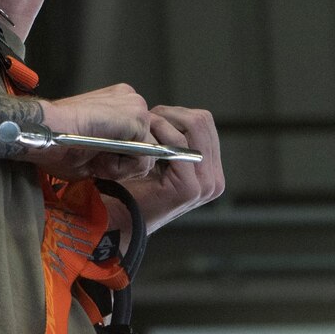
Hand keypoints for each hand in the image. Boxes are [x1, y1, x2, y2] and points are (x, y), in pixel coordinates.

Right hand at [28, 84, 155, 181]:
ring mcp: (136, 106)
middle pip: (147, 146)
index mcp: (119, 104)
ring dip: (122, 166)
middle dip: (124, 162)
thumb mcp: (95, 149)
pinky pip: (144, 156)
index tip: (94, 158)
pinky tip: (100, 157)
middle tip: (95, 161)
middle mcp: (131, 100)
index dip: (119, 158)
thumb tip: (131, 164)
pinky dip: (122, 166)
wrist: (44, 131)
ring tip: (96, 159)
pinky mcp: (138, 117)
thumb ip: (115, 152)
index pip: (137, 139)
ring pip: (147, 153)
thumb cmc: (57, 143)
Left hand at [122, 105, 224, 232]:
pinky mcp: (191, 188)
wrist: (119, 219)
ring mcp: (206, 185)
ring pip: (194, 126)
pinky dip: (161, 134)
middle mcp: (214, 179)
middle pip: (202, 120)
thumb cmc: (134, 188)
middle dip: (172, 115)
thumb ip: (178, 141)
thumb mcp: (164, 161)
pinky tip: (144, 139)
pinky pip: (179, 143)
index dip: (177, 115)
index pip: (205, 123)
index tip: (153, 120)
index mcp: (212, 172)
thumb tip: (177, 114)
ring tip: (145, 131)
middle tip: (148, 122)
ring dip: (165, 122)